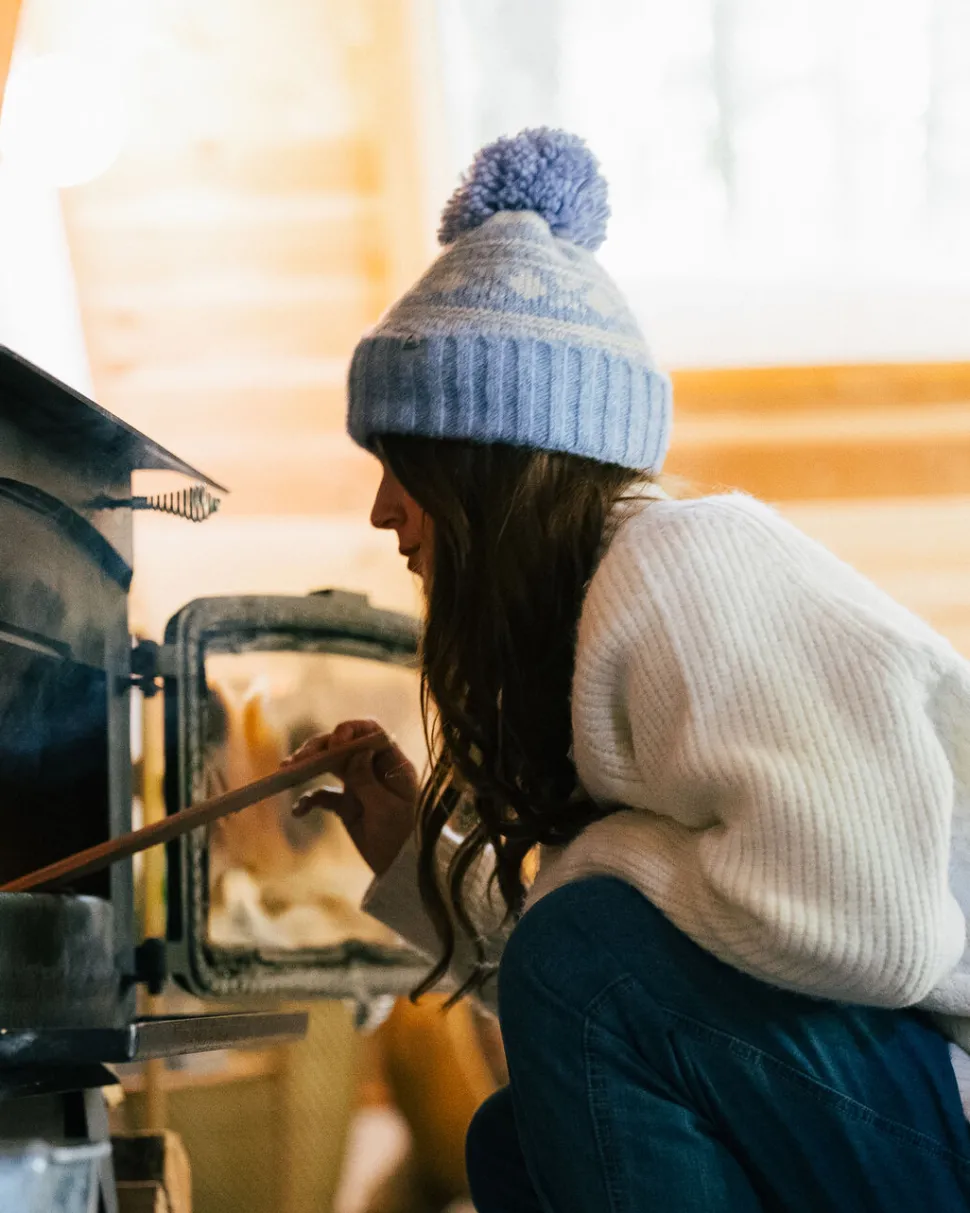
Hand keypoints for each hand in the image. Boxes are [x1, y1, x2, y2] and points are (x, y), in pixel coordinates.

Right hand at [281, 720, 418, 876]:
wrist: (400, 868)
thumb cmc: (402, 836)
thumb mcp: (386, 809)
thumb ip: (368, 780)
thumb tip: (356, 752)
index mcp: (392, 763)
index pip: (372, 733)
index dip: (351, 730)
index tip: (335, 741)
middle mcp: (374, 768)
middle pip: (344, 746)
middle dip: (320, 748)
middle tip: (299, 759)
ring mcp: (359, 784)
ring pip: (330, 765)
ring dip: (308, 766)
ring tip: (286, 771)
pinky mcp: (346, 804)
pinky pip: (323, 795)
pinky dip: (309, 799)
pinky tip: (298, 810)